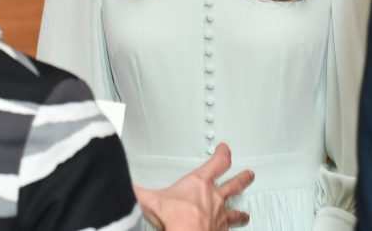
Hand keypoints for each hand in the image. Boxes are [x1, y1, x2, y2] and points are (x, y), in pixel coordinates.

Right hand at [133, 143, 253, 230]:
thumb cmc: (173, 218)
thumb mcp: (148, 199)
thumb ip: (135, 189)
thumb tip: (122, 181)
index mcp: (199, 183)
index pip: (218, 162)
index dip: (224, 153)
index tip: (225, 148)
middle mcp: (214, 198)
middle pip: (235, 184)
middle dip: (242, 178)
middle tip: (250, 174)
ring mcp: (219, 217)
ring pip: (236, 211)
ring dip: (241, 211)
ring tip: (245, 213)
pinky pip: (230, 230)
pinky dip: (231, 230)